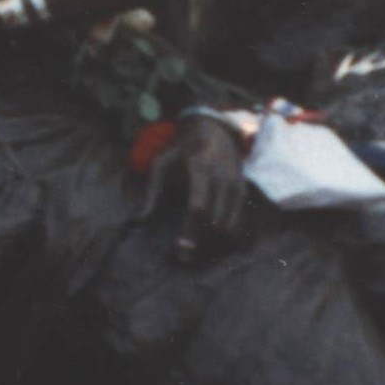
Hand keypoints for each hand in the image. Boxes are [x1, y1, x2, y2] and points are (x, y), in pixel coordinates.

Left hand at [144, 115, 246, 260]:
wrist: (213, 127)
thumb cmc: (182, 146)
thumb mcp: (161, 161)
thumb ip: (151, 190)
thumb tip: (140, 219)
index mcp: (201, 168)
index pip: (198, 206)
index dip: (191, 231)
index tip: (182, 251)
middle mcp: (223, 178)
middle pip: (216, 221)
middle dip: (202, 243)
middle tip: (185, 257)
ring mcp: (237, 184)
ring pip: (231, 225)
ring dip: (215, 243)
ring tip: (197, 251)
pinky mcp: (244, 190)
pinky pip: (240, 221)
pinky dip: (228, 236)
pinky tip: (213, 244)